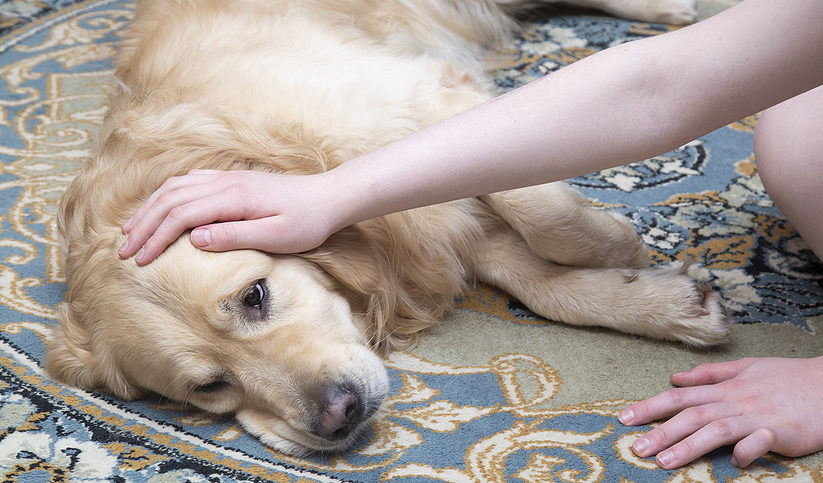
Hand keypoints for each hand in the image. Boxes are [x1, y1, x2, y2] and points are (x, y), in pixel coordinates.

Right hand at [118, 169, 344, 264]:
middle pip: (170, 199)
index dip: (155, 238)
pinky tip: (160, 207)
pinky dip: (167, 195)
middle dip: (143, 225)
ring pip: (175, 187)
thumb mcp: (276, 236)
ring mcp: (227, 178)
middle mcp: (225, 182)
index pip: (181, 216)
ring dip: (149, 208)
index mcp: (233, 198)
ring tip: (131, 231)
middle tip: (123, 251)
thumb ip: (235, 236)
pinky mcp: (232, 180)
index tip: (139, 261)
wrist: (330, 197)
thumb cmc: (308, 222)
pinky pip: (189, 182)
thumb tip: (194, 239)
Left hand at [619, 356, 822, 468]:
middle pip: (691, 415)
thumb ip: (709, 374)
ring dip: (688, 445)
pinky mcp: (779, 432)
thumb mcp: (745, 367)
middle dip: (660, 431)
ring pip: (716, 429)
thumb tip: (674, 377)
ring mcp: (756, 416)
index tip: (624, 418)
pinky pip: (758, 443)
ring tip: (663, 461)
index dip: (651, 406)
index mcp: (725, 388)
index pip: (680, 397)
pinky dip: (746, 451)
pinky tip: (733, 463)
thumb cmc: (786, 378)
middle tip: (635, 447)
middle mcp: (735, 401)